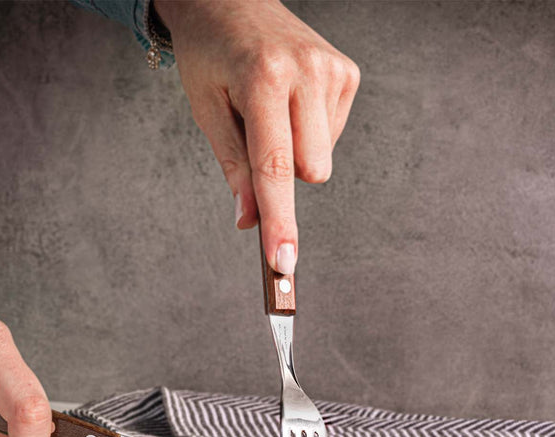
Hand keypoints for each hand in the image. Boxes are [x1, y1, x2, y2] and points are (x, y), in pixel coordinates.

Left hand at [155, 0, 358, 273]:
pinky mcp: (348, 73)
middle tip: (255, 135)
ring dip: (295, 152)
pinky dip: (309, 134)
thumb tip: (250, 221)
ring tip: (272, 110)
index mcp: (262, 79)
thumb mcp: (207, 110)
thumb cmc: (211, 55)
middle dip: (281, 174)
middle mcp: (306, 71)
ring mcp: (333, 70)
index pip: (275, 168)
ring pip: (321, 160)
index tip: (284, 262)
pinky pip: (330, 138)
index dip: (279, 221)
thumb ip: (233, 167)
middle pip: (308, 172)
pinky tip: (292, 103)